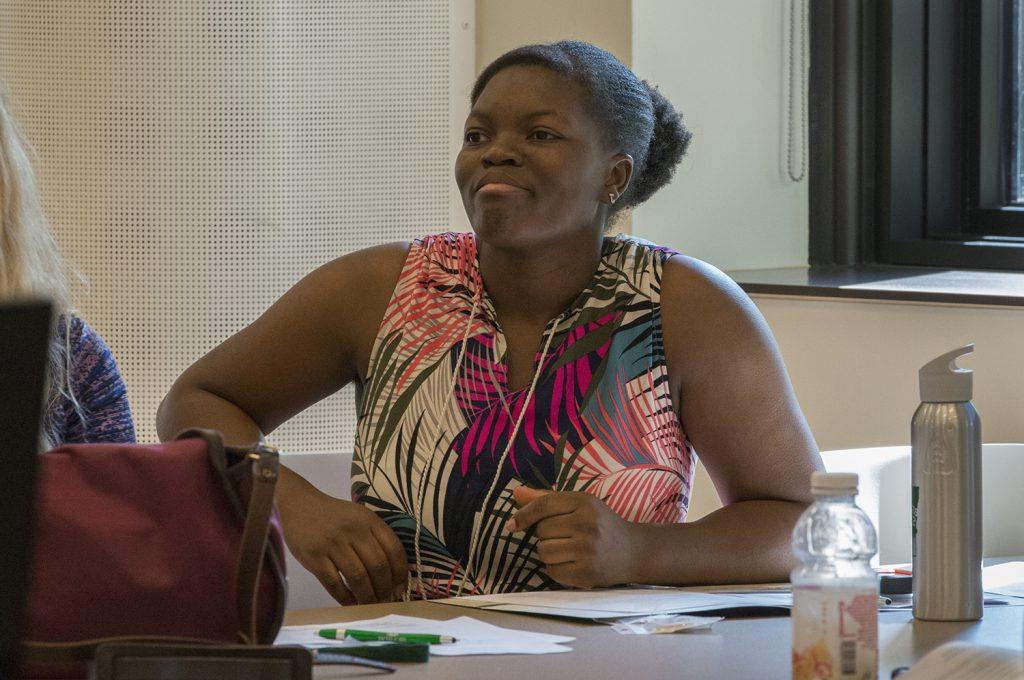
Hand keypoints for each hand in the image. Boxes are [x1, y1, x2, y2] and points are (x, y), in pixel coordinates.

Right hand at [279, 487, 407, 604]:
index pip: (394, 550)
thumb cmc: (334, 516)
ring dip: (367, 597)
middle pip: (378, 566)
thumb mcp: (360, 517)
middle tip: (385, 601)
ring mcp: (333, 544)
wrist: (300, 506)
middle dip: (385, 589)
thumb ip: (376, 538)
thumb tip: (393, 575)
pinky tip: (350, 603)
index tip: (400, 588)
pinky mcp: (315, 558)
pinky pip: (334, 583)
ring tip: (370, 605)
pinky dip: (345, 598)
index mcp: (369, 520)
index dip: (400, 573)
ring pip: (358, 577)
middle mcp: (354, 531)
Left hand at [506, 486, 643, 588]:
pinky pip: (552, 571)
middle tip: (564, 537)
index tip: (512, 525)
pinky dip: (555, 569)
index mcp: (585, 502)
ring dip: (548, 553)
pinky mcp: (588, 573)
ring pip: (543, 551)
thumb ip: (546, 499)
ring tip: (567, 550)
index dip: (523, 515)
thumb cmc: (601, 525)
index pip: (543, 505)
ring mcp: (588, 550)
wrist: (635, 552)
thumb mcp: (579, 505)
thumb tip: (515, 493)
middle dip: (545, 535)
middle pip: (541, 531)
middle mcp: (587, 524)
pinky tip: (571, 563)